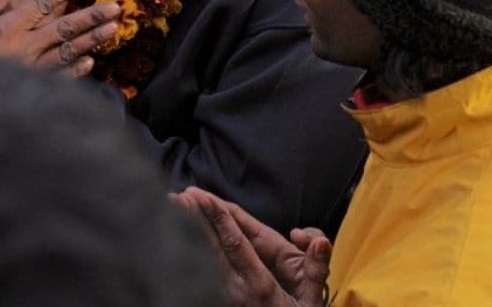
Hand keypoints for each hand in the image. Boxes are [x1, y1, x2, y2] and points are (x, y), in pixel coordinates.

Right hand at [0, 0, 119, 75]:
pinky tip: (90, 63)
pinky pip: (58, 78)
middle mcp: (25, 45)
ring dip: (92, 40)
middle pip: (64, 27)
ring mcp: (31, 68)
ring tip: (113, 29)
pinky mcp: (31, 87)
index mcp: (8, 27)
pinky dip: (74, 71)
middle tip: (116, 6)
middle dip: (91, 16)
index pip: (40, 5)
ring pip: (67, 51)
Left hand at [172, 188, 329, 306]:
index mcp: (259, 285)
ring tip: (171, 208)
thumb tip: (320, 240)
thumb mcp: (311, 302)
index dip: (220, 219)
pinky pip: (196, 273)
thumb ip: (315, 270)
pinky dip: (185, 252)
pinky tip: (174, 236)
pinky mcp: (214, 302)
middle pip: (210, 248)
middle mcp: (236, 290)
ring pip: (199, 259)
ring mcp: (222, 297)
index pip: (235, 245)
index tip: (204, 197)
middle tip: (178, 195)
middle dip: (195, 219)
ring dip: (185, 232)